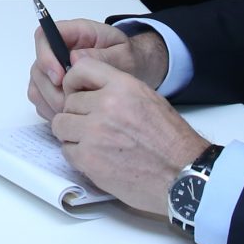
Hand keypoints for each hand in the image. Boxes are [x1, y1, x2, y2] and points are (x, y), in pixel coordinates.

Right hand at [28, 19, 168, 121]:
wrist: (136, 71)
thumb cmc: (130, 59)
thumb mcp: (123, 55)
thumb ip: (101, 57)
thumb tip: (74, 60)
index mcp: (75, 33)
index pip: (45, 36)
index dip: (46, 56)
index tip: (60, 77)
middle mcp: (59, 50)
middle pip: (38, 66)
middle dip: (50, 88)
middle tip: (70, 104)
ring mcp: (54, 69)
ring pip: (37, 85)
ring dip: (50, 102)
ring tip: (73, 113)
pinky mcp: (53, 87)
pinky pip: (41, 99)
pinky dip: (51, 110)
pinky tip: (70, 117)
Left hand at [48, 57, 210, 216]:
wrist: (183, 175)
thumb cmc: (170, 141)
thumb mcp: (147, 99)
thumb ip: (116, 89)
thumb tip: (86, 89)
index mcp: (123, 86)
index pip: (81, 68)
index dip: (74, 81)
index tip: (75, 92)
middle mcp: (106, 105)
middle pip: (69, 102)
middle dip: (77, 114)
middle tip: (93, 126)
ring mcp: (95, 133)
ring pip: (61, 124)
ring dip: (72, 133)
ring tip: (92, 142)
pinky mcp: (89, 159)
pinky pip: (66, 149)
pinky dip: (77, 154)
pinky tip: (96, 157)